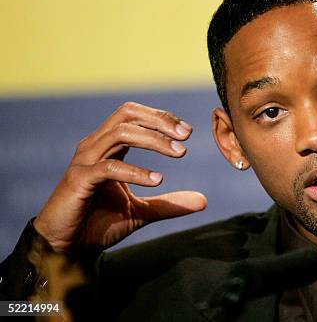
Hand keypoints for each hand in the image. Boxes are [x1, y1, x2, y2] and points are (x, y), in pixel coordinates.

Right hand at [33, 102, 206, 253]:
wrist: (66, 248)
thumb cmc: (99, 224)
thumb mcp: (142, 212)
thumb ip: (170, 203)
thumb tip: (203, 201)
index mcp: (108, 146)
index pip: (135, 116)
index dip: (161, 118)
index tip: (187, 131)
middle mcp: (95, 146)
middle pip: (128, 115)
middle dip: (160, 120)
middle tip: (186, 136)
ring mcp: (85, 161)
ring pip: (121, 134)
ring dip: (154, 140)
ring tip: (179, 153)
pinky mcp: (79, 180)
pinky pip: (109, 168)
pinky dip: (136, 171)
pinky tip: (157, 180)